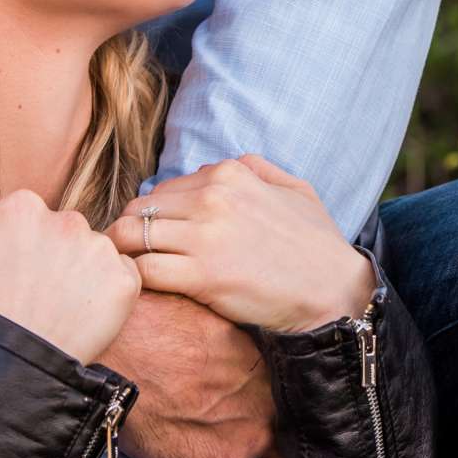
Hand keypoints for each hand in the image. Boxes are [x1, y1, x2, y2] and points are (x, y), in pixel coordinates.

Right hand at [0, 190, 140, 362]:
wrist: (1, 371)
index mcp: (24, 207)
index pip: (24, 218)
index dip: (12, 248)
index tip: (5, 276)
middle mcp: (67, 220)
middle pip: (60, 232)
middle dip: (47, 257)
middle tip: (30, 296)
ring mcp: (99, 251)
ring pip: (90, 253)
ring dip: (77, 274)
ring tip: (53, 309)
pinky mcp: (123, 283)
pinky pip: (120, 277)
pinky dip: (105, 293)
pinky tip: (80, 315)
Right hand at [99, 289, 281, 457]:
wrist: (113, 354)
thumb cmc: (147, 324)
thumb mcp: (203, 308)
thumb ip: (229, 330)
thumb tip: (225, 333)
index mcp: (263, 356)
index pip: (290, 387)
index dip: (272, 395)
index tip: (257, 397)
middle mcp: (267, 395)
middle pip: (289, 425)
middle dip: (272, 426)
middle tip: (244, 423)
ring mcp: (250, 433)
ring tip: (230, 447)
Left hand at [109, 156, 375, 332]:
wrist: (334, 291)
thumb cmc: (317, 244)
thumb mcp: (295, 189)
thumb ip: (259, 168)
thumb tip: (228, 165)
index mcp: (230, 173)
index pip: (164, 188)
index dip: (154, 214)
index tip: (155, 237)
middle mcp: (212, 197)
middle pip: (139, 208)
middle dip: (129, 230)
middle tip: (131, 255)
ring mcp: (205, 236)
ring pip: (130, 234)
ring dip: (123, 254)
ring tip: (128, 273)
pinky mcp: (202, 275)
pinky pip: (144, 270)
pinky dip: (134, 279)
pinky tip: (142, 290)